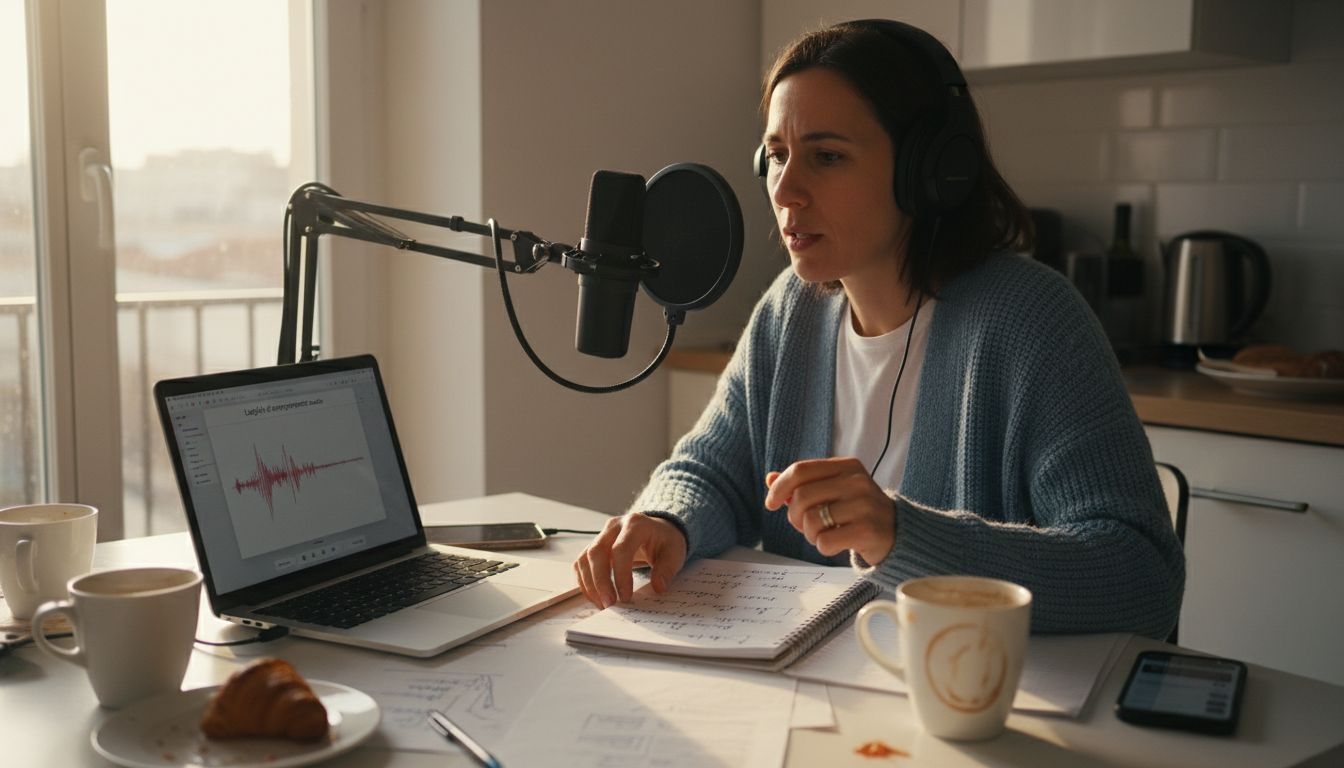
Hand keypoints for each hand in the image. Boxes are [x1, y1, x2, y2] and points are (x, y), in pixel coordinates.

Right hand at [574, 512, 687, 607]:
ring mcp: (601, 535)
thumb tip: (658, 587)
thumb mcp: (674, 553)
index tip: (626, 597)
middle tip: (609, 604)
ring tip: (602, 604)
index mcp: (635, 524)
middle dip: (600, 582)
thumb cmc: (665, 541)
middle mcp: (613, 527)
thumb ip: (667, 569)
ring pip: (584, 559)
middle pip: (596, 553)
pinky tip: (596, 597)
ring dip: (590, 584)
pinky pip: (581, 564)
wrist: (657, 530)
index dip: (620, 575)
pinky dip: (585, 582)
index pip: (620, 549)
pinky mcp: (594, 546)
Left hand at [764, 458, 896, 564]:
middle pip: (801, 497)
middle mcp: (857, 481)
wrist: (897, 534)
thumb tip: (770, 479)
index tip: (770, 503)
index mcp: (847, 466)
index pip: (800, 470)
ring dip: (810, 535)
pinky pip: (825, 542)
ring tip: (824, 535)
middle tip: (804, 526)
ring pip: (811, 521)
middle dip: (793, 516)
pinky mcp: (868, 530)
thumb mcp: (833, 491)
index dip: (779, 488)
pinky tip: (837, 544)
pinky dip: (824, 547)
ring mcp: (864, 505)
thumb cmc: (858, 512)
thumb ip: (803, 484)